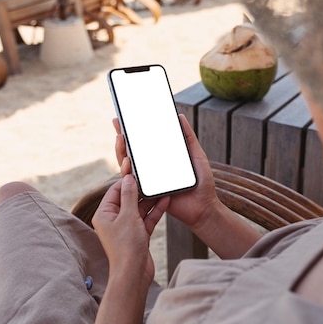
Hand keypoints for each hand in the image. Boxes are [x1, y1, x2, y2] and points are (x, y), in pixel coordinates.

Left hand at [92, 174, 168, 286]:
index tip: (137, 168)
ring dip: (150, 199)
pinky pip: (147, 218)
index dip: (126, 179)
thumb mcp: (128, 216)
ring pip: (139, 208)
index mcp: (104, 214)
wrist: (134, 274)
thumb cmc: (126, 247)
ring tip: (162, 186)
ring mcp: (127, 227)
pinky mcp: (138, 234)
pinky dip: (155, 210)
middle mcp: (114, 219)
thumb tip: (128, 178)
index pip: (115, 190)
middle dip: (141, 189)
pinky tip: (165, 200)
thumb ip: (129, 195)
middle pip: (128, 198)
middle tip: (152, 176)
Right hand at [112, 115, 220, 230]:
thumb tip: (180, 116)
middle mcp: (151, 169)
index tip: (123, 117)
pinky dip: (128, 171)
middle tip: (117, 123)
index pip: (143, 144)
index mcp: (161, 159)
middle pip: (131, 153)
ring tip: (120, 138)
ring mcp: (148, 181)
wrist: (204, 206)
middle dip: (121, 138)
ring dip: (121, 152)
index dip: (132, 131)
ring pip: (128, 166)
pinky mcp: (147, 194)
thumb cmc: (202, 183)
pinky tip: (127, 161)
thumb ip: (188, 138)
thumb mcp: (197, 156)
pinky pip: (133, 183)